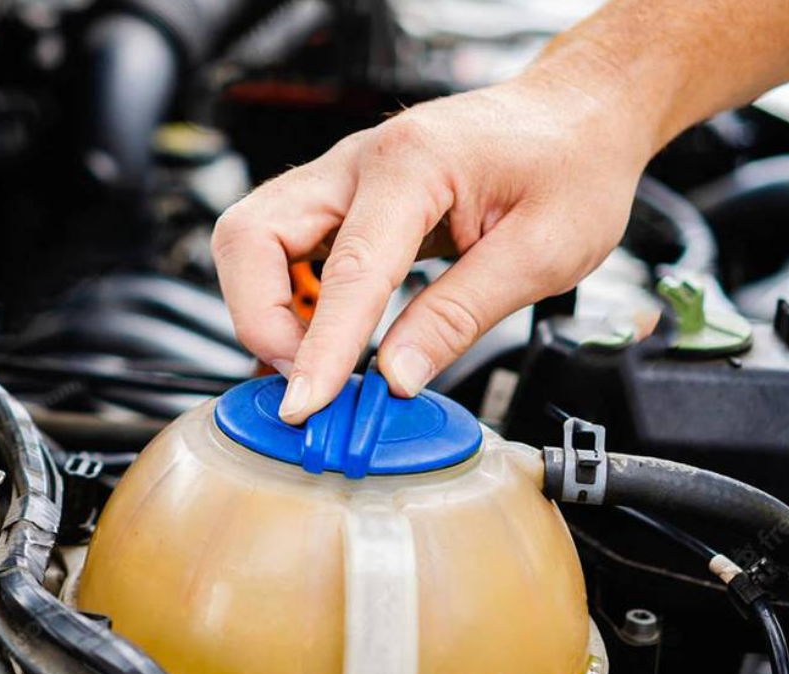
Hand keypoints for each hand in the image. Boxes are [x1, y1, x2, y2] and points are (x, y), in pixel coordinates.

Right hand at [212, 75, 652, 423]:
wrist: (576, 113)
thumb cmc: (572, 165)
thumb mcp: (542, 251)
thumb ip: (459, 315)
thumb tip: (395, 377)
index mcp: (414, 164)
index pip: (347, 270)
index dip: (320, 349)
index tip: (305, 407)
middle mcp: (359, 160)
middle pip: (251, 236)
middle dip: (260, 319)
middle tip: (308, 378)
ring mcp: (341, 174)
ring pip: (250, 238)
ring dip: (263, 307)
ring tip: (315, 358)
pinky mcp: (339, 195)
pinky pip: (278, 245)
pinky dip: (282, 296)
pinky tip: (320, 332)